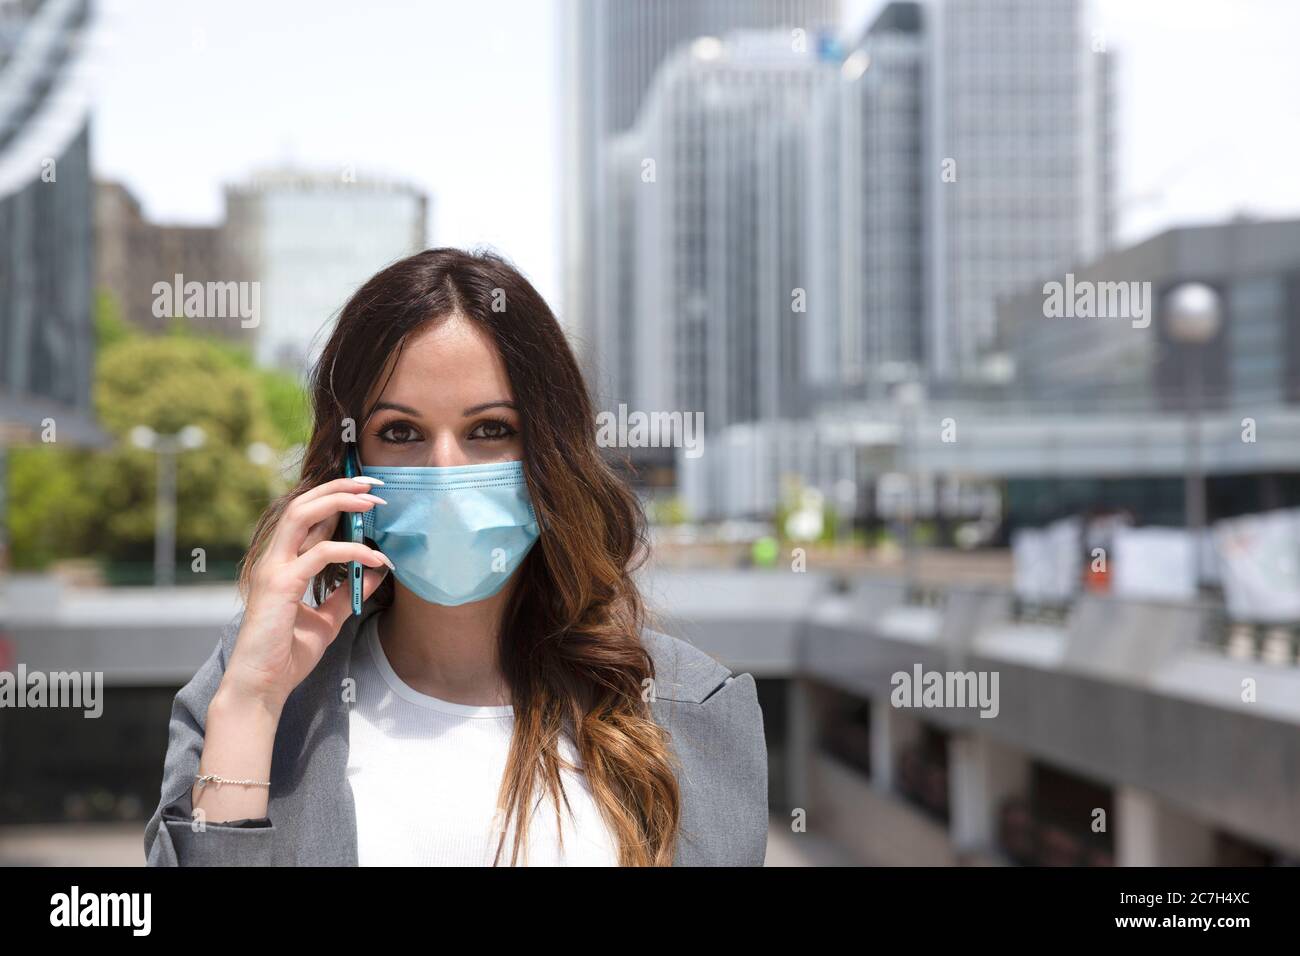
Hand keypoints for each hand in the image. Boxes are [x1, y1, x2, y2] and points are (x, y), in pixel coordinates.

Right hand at [222, 477, 392, 709]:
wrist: (262, 686)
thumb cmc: (287, 654)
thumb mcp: (327, 619)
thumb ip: (347, 593)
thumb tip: (377, 571)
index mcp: (282, 564)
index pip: (308, 518)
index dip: (336, 499)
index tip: (368, 494)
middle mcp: (274, 559)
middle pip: (302, 504)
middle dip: (338, 488)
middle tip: (372, 485)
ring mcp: (273, 569)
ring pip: (302, 515)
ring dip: (340, 502)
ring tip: (371, 501)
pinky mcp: (280, 585)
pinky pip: (321, 554)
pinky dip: (352, 551)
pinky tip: (375, 557)